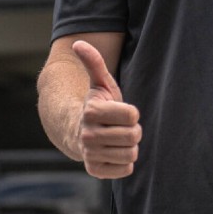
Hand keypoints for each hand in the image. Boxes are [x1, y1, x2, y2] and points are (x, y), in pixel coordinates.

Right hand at [72, 40, 141, 178]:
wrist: (79, 132)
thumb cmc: (97, 105)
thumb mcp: (99, 83)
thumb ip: (94, 63)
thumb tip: (78, 43)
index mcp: (92, 111)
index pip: (133, 115)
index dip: (131, 113)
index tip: (119, 112)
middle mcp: (88, 134)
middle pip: (134, 136)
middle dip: (132, 130)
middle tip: (121, 127)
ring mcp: (90, 154)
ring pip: (131, 154)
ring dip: (129, 146)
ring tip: (117, 139)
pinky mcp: (94, 170)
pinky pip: (126, 169)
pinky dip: (125, 162)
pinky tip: (114, 152)